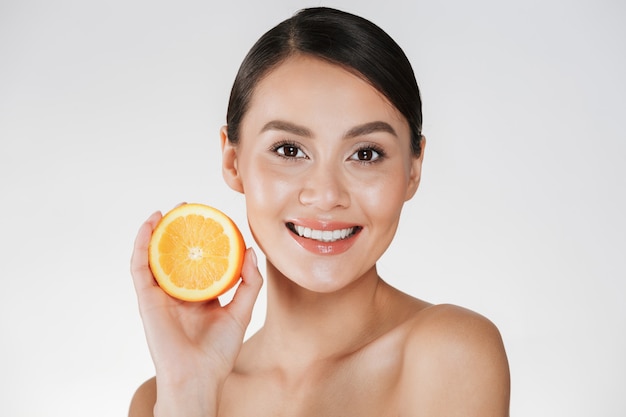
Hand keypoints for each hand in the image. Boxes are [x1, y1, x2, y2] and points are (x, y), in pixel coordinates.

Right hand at [130, 210, 262, 413]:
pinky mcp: (146, 298)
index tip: (213, 219)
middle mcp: (179, 292)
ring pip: (155, 256)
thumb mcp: (242, 311)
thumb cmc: (219, 351)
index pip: (200, 260)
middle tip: (188, 207)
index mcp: (201, 294)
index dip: (204, 239)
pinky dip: (142, 243)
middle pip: (176, 254)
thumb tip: (250, 250)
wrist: (197, 376)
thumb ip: (249, 283)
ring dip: (158, 231)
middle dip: (180, 229)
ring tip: (168, 211)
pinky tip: (150, 225)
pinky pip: (140, 266)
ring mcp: (161, 294)